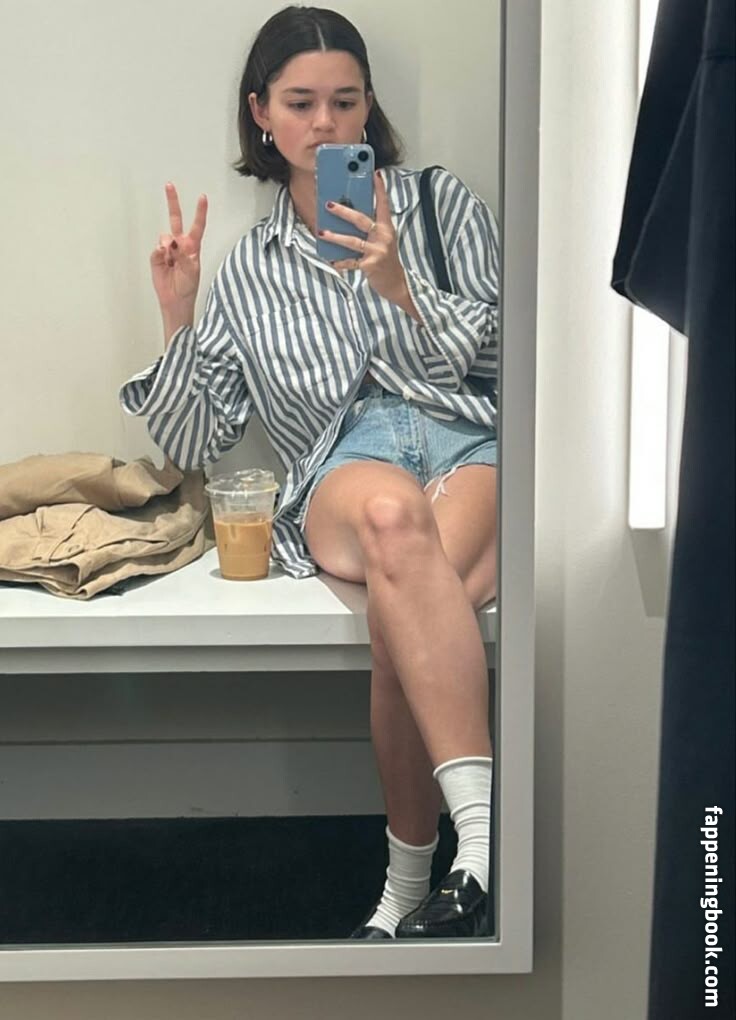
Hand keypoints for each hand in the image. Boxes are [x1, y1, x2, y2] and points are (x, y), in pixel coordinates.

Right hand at [150, 183, 207, 309]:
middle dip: (173, 203)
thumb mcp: (192, 271)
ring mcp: (167, 250)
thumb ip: (184, 255)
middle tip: (169, 186)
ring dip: (168, 248)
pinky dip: (159, 256)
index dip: (200, 212)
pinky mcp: (156, 257)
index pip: (197, 226)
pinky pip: (156, 250)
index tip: (202, 197)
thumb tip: (172, 242)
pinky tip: (165, 265)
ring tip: (172, 264)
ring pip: (164, 237)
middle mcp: (180, 245)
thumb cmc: (188, 287)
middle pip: (176, 220)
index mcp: (193, 247)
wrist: (175, 301)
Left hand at [319, 172, 411, 306]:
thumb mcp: (382, 240)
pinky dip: (340, 261)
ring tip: (321, 232)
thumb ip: (371, 228)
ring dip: (335, 236)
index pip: (383, 205)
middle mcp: (383, 237)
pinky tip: (331, 260)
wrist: (395, 283)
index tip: (375, 174)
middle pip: (362, 220)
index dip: (379, 189)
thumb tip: (349, 215)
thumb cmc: (385, 259)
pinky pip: (351, 261)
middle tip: (329, 204)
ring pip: (353, 241)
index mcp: (387, 228)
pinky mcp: (370, 265)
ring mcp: (377, 251)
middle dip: (344, 212)